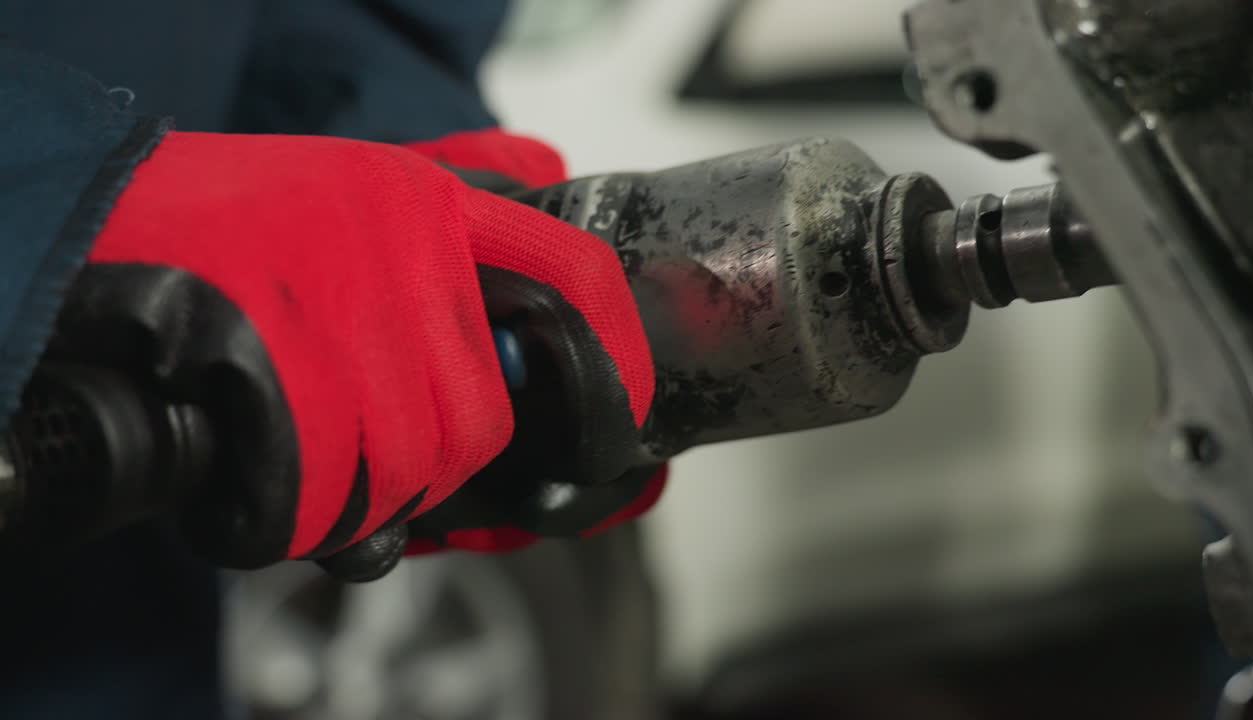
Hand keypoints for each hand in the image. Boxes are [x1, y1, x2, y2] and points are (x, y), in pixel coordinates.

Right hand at [52, 127, 656, 577]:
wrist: (86, 228)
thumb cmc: (220, 220)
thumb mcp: (349, 177)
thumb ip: (454, 178)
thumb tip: (547, 168)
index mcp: (424, 204)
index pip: (570, 272)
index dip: (614, 350)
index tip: (625, 402)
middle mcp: (398, 258)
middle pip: (480, 419)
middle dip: (434, 457)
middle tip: (376, 446)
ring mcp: (340, 322)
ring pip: (412, 469)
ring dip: (362, 492)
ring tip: (305, 457)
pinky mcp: (277, 384)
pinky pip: (331, 498)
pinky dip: (300, 513)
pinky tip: (263, 476)